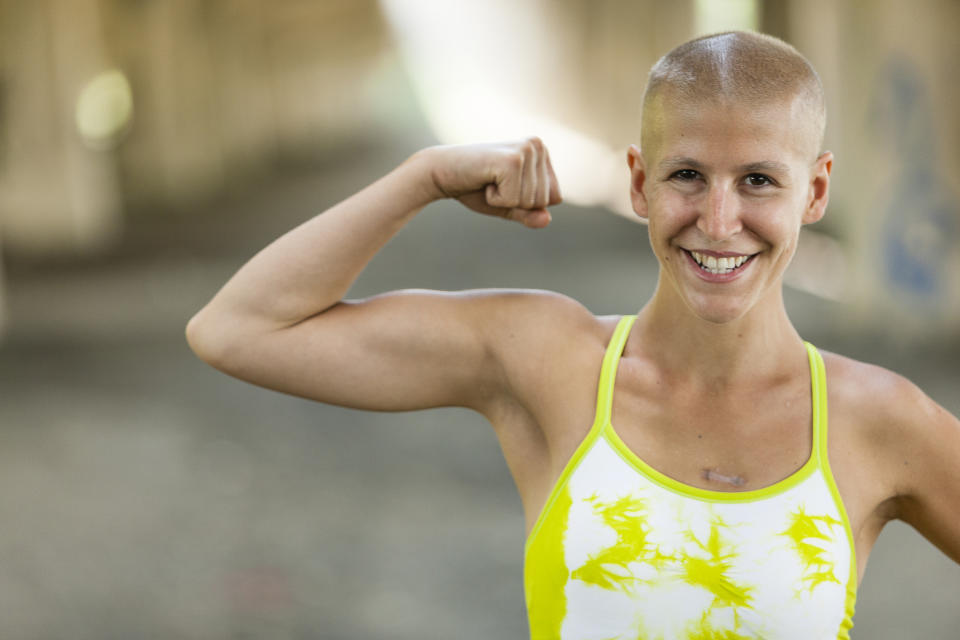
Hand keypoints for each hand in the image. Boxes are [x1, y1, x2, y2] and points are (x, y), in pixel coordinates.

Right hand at [423, 137, 562, 227]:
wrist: (440, 172)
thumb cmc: (475, 187)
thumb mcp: (508, 205)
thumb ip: (529, 214)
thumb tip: (547, 220)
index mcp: (542, 152)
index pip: (555, 198)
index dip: (526, 203)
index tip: (504, 186)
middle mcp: (537, 146)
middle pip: (543, 201)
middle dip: (515, 202)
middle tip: (492, 184)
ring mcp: (526, 150)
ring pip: (530, 202)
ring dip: (504, 200)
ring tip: (488, 181)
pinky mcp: (512, 161)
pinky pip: (513, 200)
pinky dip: (495, 200)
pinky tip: (484, 181)